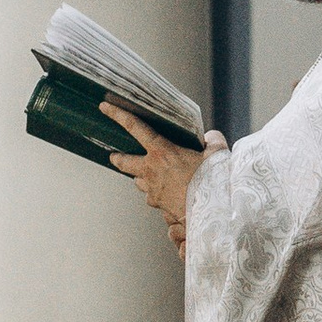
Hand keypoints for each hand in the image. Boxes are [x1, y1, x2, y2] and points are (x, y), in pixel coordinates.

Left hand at [106, 108, 216, 262]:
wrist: (211, 213)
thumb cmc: (212, 183)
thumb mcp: (217, 155)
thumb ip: (213, 142)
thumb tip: (211, 137)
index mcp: (163, 152)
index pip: (136, 128)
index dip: (118, 115)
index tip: (105, 107)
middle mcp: (152, 171)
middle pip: (125, 162)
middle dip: (118, 158)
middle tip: (114, 156)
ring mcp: (153, 191)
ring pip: (139, 182)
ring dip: (141, 178)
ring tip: (148, 176)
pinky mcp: (159, 206)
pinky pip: (153, 198)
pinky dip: (157, 195)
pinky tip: (168, 195)